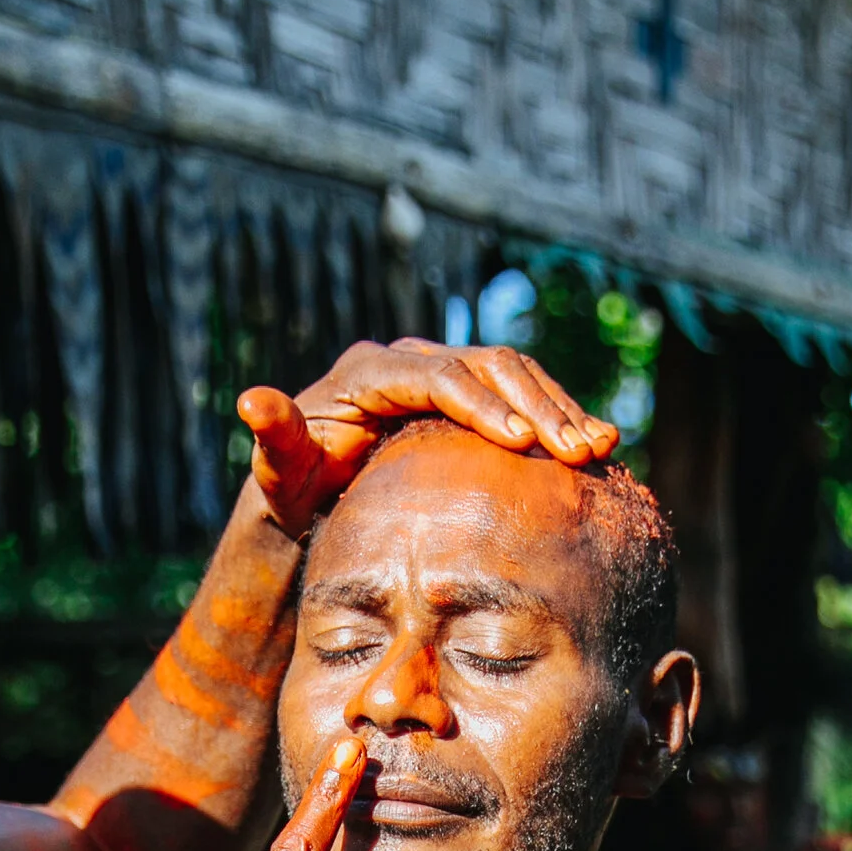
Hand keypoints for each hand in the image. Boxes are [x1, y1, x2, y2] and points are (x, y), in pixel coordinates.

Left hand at [238, 338, 612, 538]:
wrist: (316, 490)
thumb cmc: (297, 488)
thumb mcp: (280, 473)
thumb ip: (272, 439)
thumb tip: (251, 400)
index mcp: (371, 373)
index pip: (437, 376)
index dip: (481, 405)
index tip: (520, 444)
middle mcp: (412, 360)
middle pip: (488, 366)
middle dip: (538, 407)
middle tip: (579, 451)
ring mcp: (444, 372)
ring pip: (515, 374)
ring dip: (561, 410)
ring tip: (600, 449)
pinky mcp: (469, 394)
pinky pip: (522, 394)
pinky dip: (559, 417)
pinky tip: (598, 447)